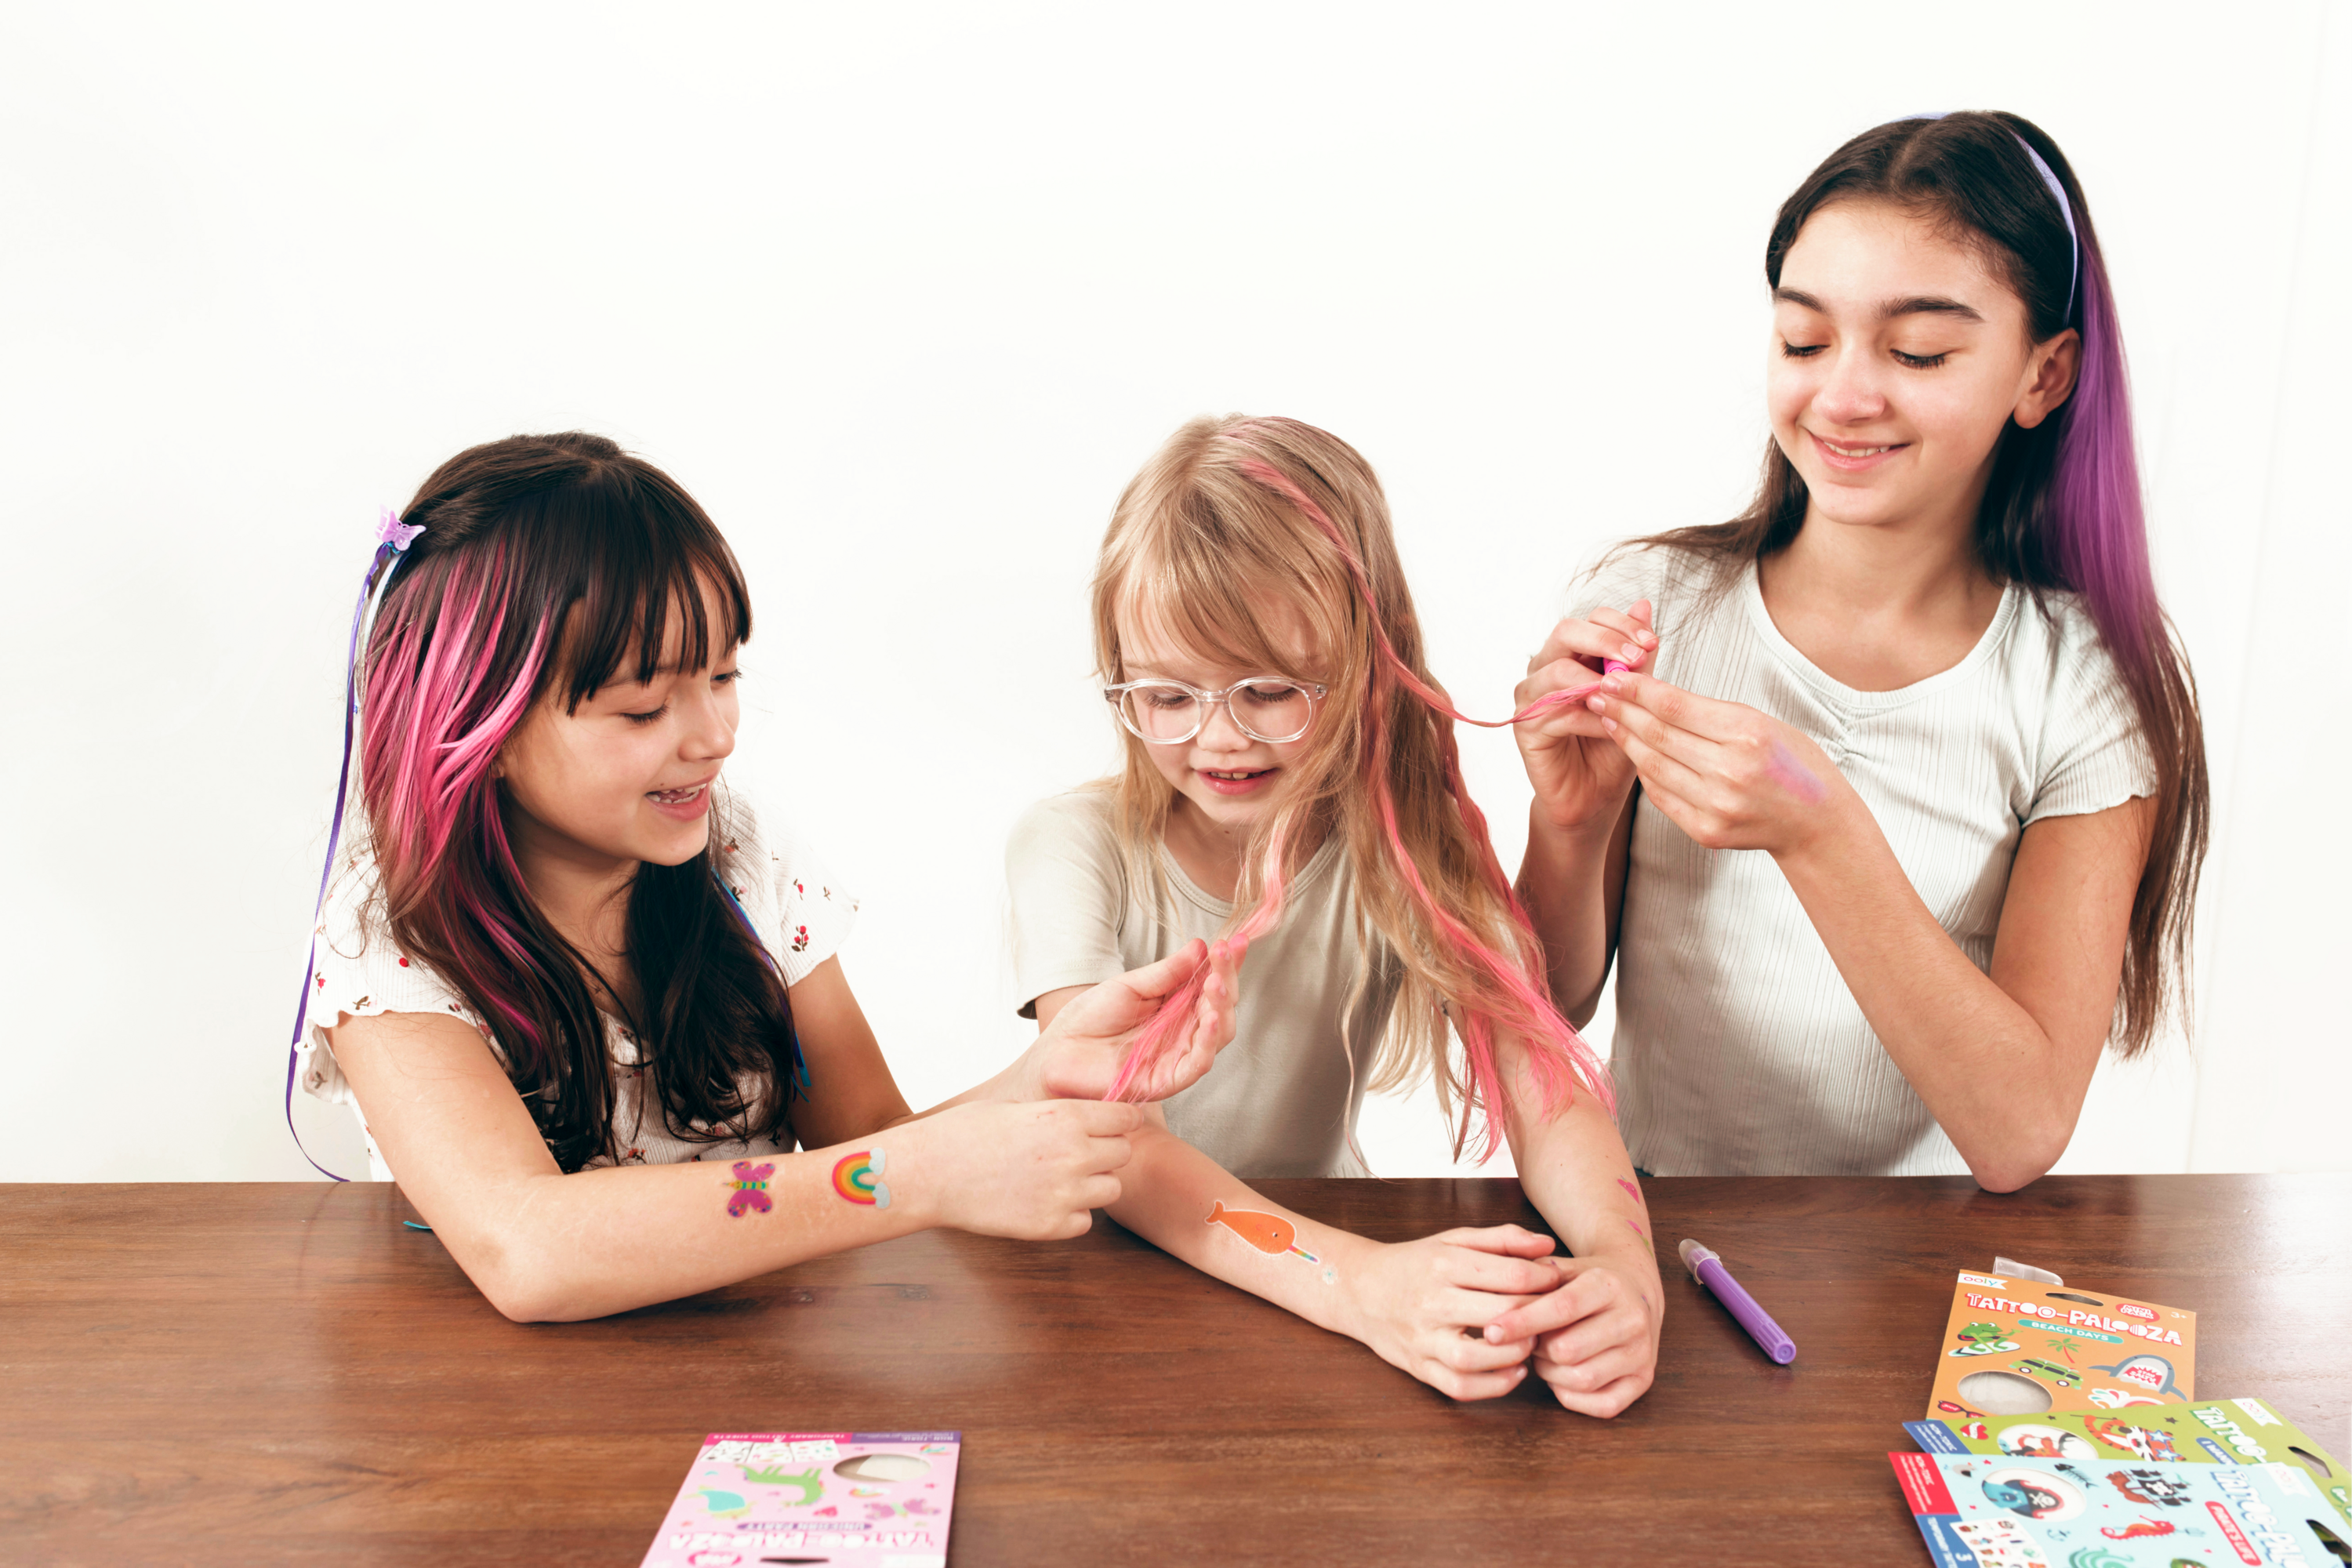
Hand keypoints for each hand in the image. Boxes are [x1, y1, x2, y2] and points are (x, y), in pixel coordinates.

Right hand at [909, 1099, 1142, 1239]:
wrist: (929, 1173)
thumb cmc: (966, 1132)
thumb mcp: (1020, 1105)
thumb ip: (1062, 1114)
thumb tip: (1095, 1117)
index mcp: (1066, 1116)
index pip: (1127, 1118)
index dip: (1119, 1121)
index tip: (1110, 1125)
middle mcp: (1073, 1154)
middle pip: (1123, 1153)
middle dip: (1106, 1151)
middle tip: (1079, 1153)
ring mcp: (1064, 1193)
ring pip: (1111, 1189)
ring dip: (1093, 1183)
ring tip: (1060, 1178)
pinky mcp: (1050, 1226)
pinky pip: (1085, 1220)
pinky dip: (1072, 1213)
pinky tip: (1044, 1201)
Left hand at [1031, 938, 1245, 1101]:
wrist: (1057, 1052)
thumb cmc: (1089, 1019)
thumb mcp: (1128, 986)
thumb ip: (1166, 972)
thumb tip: (1200, 947)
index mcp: (1177, 1006)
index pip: (1211, 982)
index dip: (1227, 963)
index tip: (1237, 939)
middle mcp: (1184, 1030)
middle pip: (1221, 1006)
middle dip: (1227, 978)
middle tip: (1226, 953)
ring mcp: (1178, 1056)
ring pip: (1217, 1034)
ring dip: (1222, 1006)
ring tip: (1217, 982)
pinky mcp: (1168, 1080)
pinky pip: (1198, 1064)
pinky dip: (1208, 1042)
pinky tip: (1209, 1019)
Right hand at [1342, 1225, 1566, 1401]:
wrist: (1360, 1288)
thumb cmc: (1417, 1263)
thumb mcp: (1455, 1239)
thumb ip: (1503, 1239)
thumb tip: (1548, 1247)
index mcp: (1443, 1263)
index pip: (1511, 1274)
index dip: (1545, 1280)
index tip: (1556, 1282)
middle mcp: (1431, 1302)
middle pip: (1501, 1314)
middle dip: (1538, 1317)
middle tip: (1553, 1316)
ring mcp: (1422, 1338)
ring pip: (1476, 1357)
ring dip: (1515, 1354)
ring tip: (1531, 1343)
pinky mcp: (1418, 1367)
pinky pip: (1459, 1386)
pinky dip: (1494, 1386)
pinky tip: (1514, 1372)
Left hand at [1482, 1253, 1660, 1416]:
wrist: (1635, 1289)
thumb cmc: (1585, 1280)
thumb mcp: (1560, 1268)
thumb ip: (1529, 1281)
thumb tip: (1494, 1303)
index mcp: (1609, 1284)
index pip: (1561, 1308)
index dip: (1522, 1322)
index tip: (1490, 1332)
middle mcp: (1632, 1319)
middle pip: (1568, 1350)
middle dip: (1538, 1349)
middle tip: (1530, 1340)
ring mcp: (1642, 1352)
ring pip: (1582, 1379)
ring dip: (1551, 1373)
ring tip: (1545, 1356)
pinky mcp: (1645, 1380)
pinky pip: (1603, 1405)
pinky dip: (1573, 1396)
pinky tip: (1562, 1377)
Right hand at [1515, 600, 1656, 833]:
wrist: (1595, 795)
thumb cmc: (1613, 747)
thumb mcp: (1636, 697)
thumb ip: (1637, 656)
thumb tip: (1644, 605)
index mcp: (1572, 654)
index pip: (1591, 620)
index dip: (1622, 625)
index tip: (1652, 642)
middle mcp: (1546, 668)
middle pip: (1566, 630)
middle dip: (1606, 640)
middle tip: (1637, 657)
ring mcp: (1531, 696)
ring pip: (1557, 670)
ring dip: (1598, 681)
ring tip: (1626, 698)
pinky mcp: (1525, 727)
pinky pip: (1557, 712)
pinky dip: (1590, 718)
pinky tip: (1612, 728)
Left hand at [1585, 669, 1847, 855]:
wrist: (1816, 823)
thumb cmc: (1793, 764)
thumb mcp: (1763, 723)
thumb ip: (1710, 712)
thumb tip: (1655, 693)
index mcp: (1748, 735)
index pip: (1675, 706)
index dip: (1638, 689)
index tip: (1613, 675)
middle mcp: (1730, 772)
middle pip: (1657, 735)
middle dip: (1622, 709)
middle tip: (1598, 692)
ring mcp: (1716, 806)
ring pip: (1652, 766)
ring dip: (1625, 740)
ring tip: (1609, 718)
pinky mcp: (1706, 831)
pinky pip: (1660, 795)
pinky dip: (1644, 772)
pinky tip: (1633, 752)